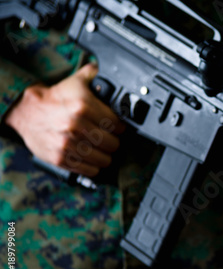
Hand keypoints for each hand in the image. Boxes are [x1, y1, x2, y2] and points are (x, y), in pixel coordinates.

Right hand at [5, 64, 124, 176]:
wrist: (26, 112)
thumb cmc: (53, 99)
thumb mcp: (73, 82)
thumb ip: (92, 75)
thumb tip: (104, 69)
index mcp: (83, 106)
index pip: (116, 124)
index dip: (120, 127)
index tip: (118, 128)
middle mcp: (76, 126)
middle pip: (112, 143)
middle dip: (113, 142)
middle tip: (110, 140)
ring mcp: (68, 144)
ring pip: (103, 159)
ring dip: (105, 156)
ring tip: (102, 151)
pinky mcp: (61, 158)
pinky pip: (89, 169)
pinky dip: (94, 166)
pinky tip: (92, 160)